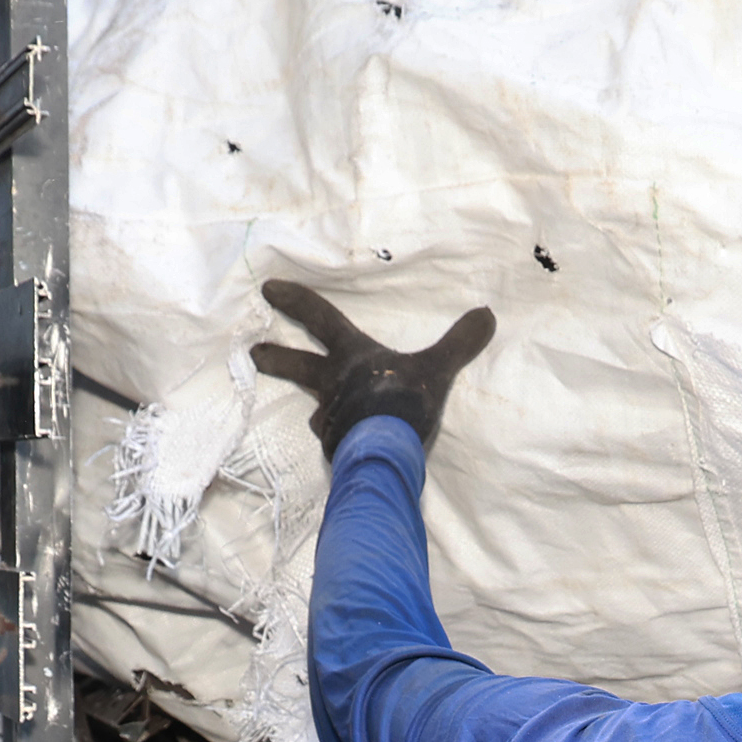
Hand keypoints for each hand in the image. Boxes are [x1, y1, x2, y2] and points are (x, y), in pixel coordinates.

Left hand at [251, 281, 495, 455]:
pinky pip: (335, 440)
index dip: (297, 301)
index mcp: (352, 356)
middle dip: (276, 357)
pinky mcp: (334, 447)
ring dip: (322, 411)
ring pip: (320, 410)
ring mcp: (330, 416)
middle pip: (299, 365)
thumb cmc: (404, 403)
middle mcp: (332, 383)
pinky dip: (341, 440)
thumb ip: (459, 343)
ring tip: (327, 421)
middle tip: (254, 353)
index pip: (321, 318)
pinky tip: (350, 448)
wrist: (386, 453)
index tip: (268, 288)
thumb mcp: (437, 369)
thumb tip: (487, 314)